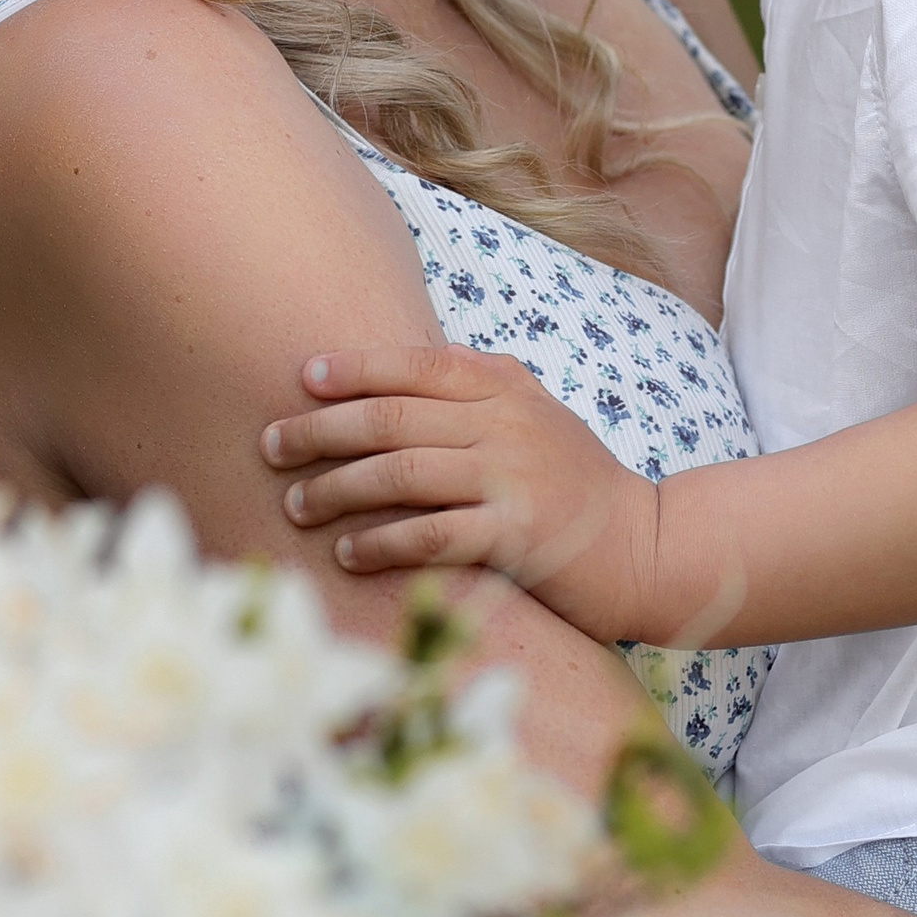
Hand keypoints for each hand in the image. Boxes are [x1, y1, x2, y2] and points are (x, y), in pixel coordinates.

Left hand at [261, 342, 660, 634]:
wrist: (646, 546)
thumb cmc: (574, 483)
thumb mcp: (533, 417)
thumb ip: (475, 391)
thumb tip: (390, 376)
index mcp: (506, 387)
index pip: (417, 363)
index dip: (354, 367)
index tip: (301, 378)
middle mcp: (506, 424)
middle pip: (392, 416)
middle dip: (320, 430)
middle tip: (270, 446)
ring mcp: (514, 479)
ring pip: (401, 473)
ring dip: (337, 488)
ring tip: (297, 505)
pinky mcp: (518, 537)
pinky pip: (432, 533)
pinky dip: (381, 542)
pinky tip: (348, 553)